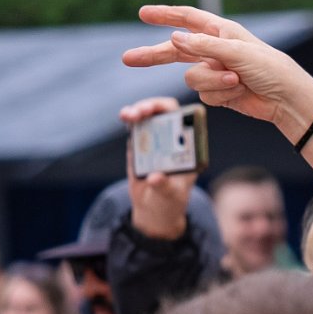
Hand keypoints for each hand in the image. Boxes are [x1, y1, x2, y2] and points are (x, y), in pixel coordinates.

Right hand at [120, 96, 197, 240]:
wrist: (152, 206)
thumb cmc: (170, 199)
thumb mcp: (171, 195)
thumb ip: (164, 186)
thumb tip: (155, 178)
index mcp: (187, 146)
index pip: (186, 120)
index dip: (178, 112)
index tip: (168, 114)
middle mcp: (171, 137)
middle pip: (164, 113)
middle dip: (152, 107)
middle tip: (140, 112)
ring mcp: (154, 138)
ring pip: (147, 115)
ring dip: (137, 110)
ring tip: (127, 115)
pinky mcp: (138, 142)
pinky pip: (134, 126)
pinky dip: (129, 118)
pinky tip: (124, 116)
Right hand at [121, 5, 312, 138]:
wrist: (286, 98)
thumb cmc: (269, 68)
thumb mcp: (236, 52)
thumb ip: (203, 47)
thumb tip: (174, 39)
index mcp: (221, 31)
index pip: (187, 18)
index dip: (165, 15)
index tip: (143, 13)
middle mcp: (215, 49)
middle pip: (175, 51)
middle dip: (154, 56)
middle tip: (128, 58)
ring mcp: (215, 72)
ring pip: (193, 78)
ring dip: (214, 81)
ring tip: (237, 81)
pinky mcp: (219, 92)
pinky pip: (205, 94)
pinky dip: (221, 95)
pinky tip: (239, 92)